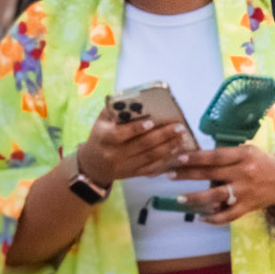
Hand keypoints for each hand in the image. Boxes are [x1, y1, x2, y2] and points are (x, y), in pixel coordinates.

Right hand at [76, 110, 191, 188]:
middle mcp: (114, 154)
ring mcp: (125, 166)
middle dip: (162, 136)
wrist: (93, 164)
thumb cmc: (101, 136)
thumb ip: (116, 110)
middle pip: (142, 145)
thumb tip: (138, 99)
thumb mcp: (101, 121)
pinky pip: (152, 168)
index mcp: (104, 138)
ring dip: (168, 147)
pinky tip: (178, 154)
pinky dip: (167, 161)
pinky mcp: (133, 174)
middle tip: (178, 127)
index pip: (120, 134)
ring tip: (181, 137)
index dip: (137, 128)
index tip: (152, 122)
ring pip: (150, 157)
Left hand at [167, 145, 274, 225]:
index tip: (178, 157)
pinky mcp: (248, 207)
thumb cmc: (263, 163)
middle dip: (188, 174)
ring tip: (180, 199)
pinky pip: (227, 216)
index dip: (196, 157)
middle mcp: (244, 173)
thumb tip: (197, 159)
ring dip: (195, 198)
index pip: (215, 156)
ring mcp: (245, 192)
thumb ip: (227, 156)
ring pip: (216, 197)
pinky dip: (213, 219)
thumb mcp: (248, 152)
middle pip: (211, 174)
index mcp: (243, 156)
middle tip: (170, 174)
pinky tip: (200, 217)